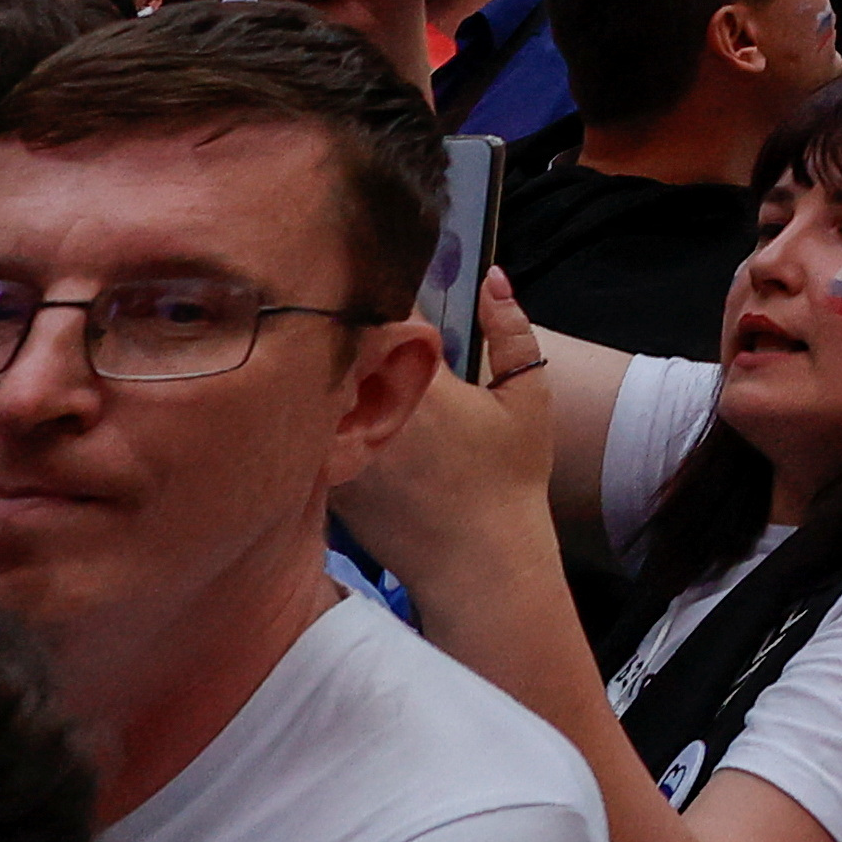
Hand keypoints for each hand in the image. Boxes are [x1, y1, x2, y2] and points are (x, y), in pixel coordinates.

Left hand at [335, 271, 553, 579]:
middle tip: (365, 331)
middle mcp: (370, 408)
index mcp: (418, 381)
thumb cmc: (510, 481)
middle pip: (340, 348)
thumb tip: (493, 277)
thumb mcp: (529, 398)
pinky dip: (322, 421)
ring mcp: (341, 446)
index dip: (383, 295)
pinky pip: (313, 434)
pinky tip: (344, 424)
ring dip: (332, 377)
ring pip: (320, 390)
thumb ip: (512, 330)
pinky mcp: (326, 479)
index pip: (383, 311)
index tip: (391, 295)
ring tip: (352, 377)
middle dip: (350, 334)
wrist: (477, 563)